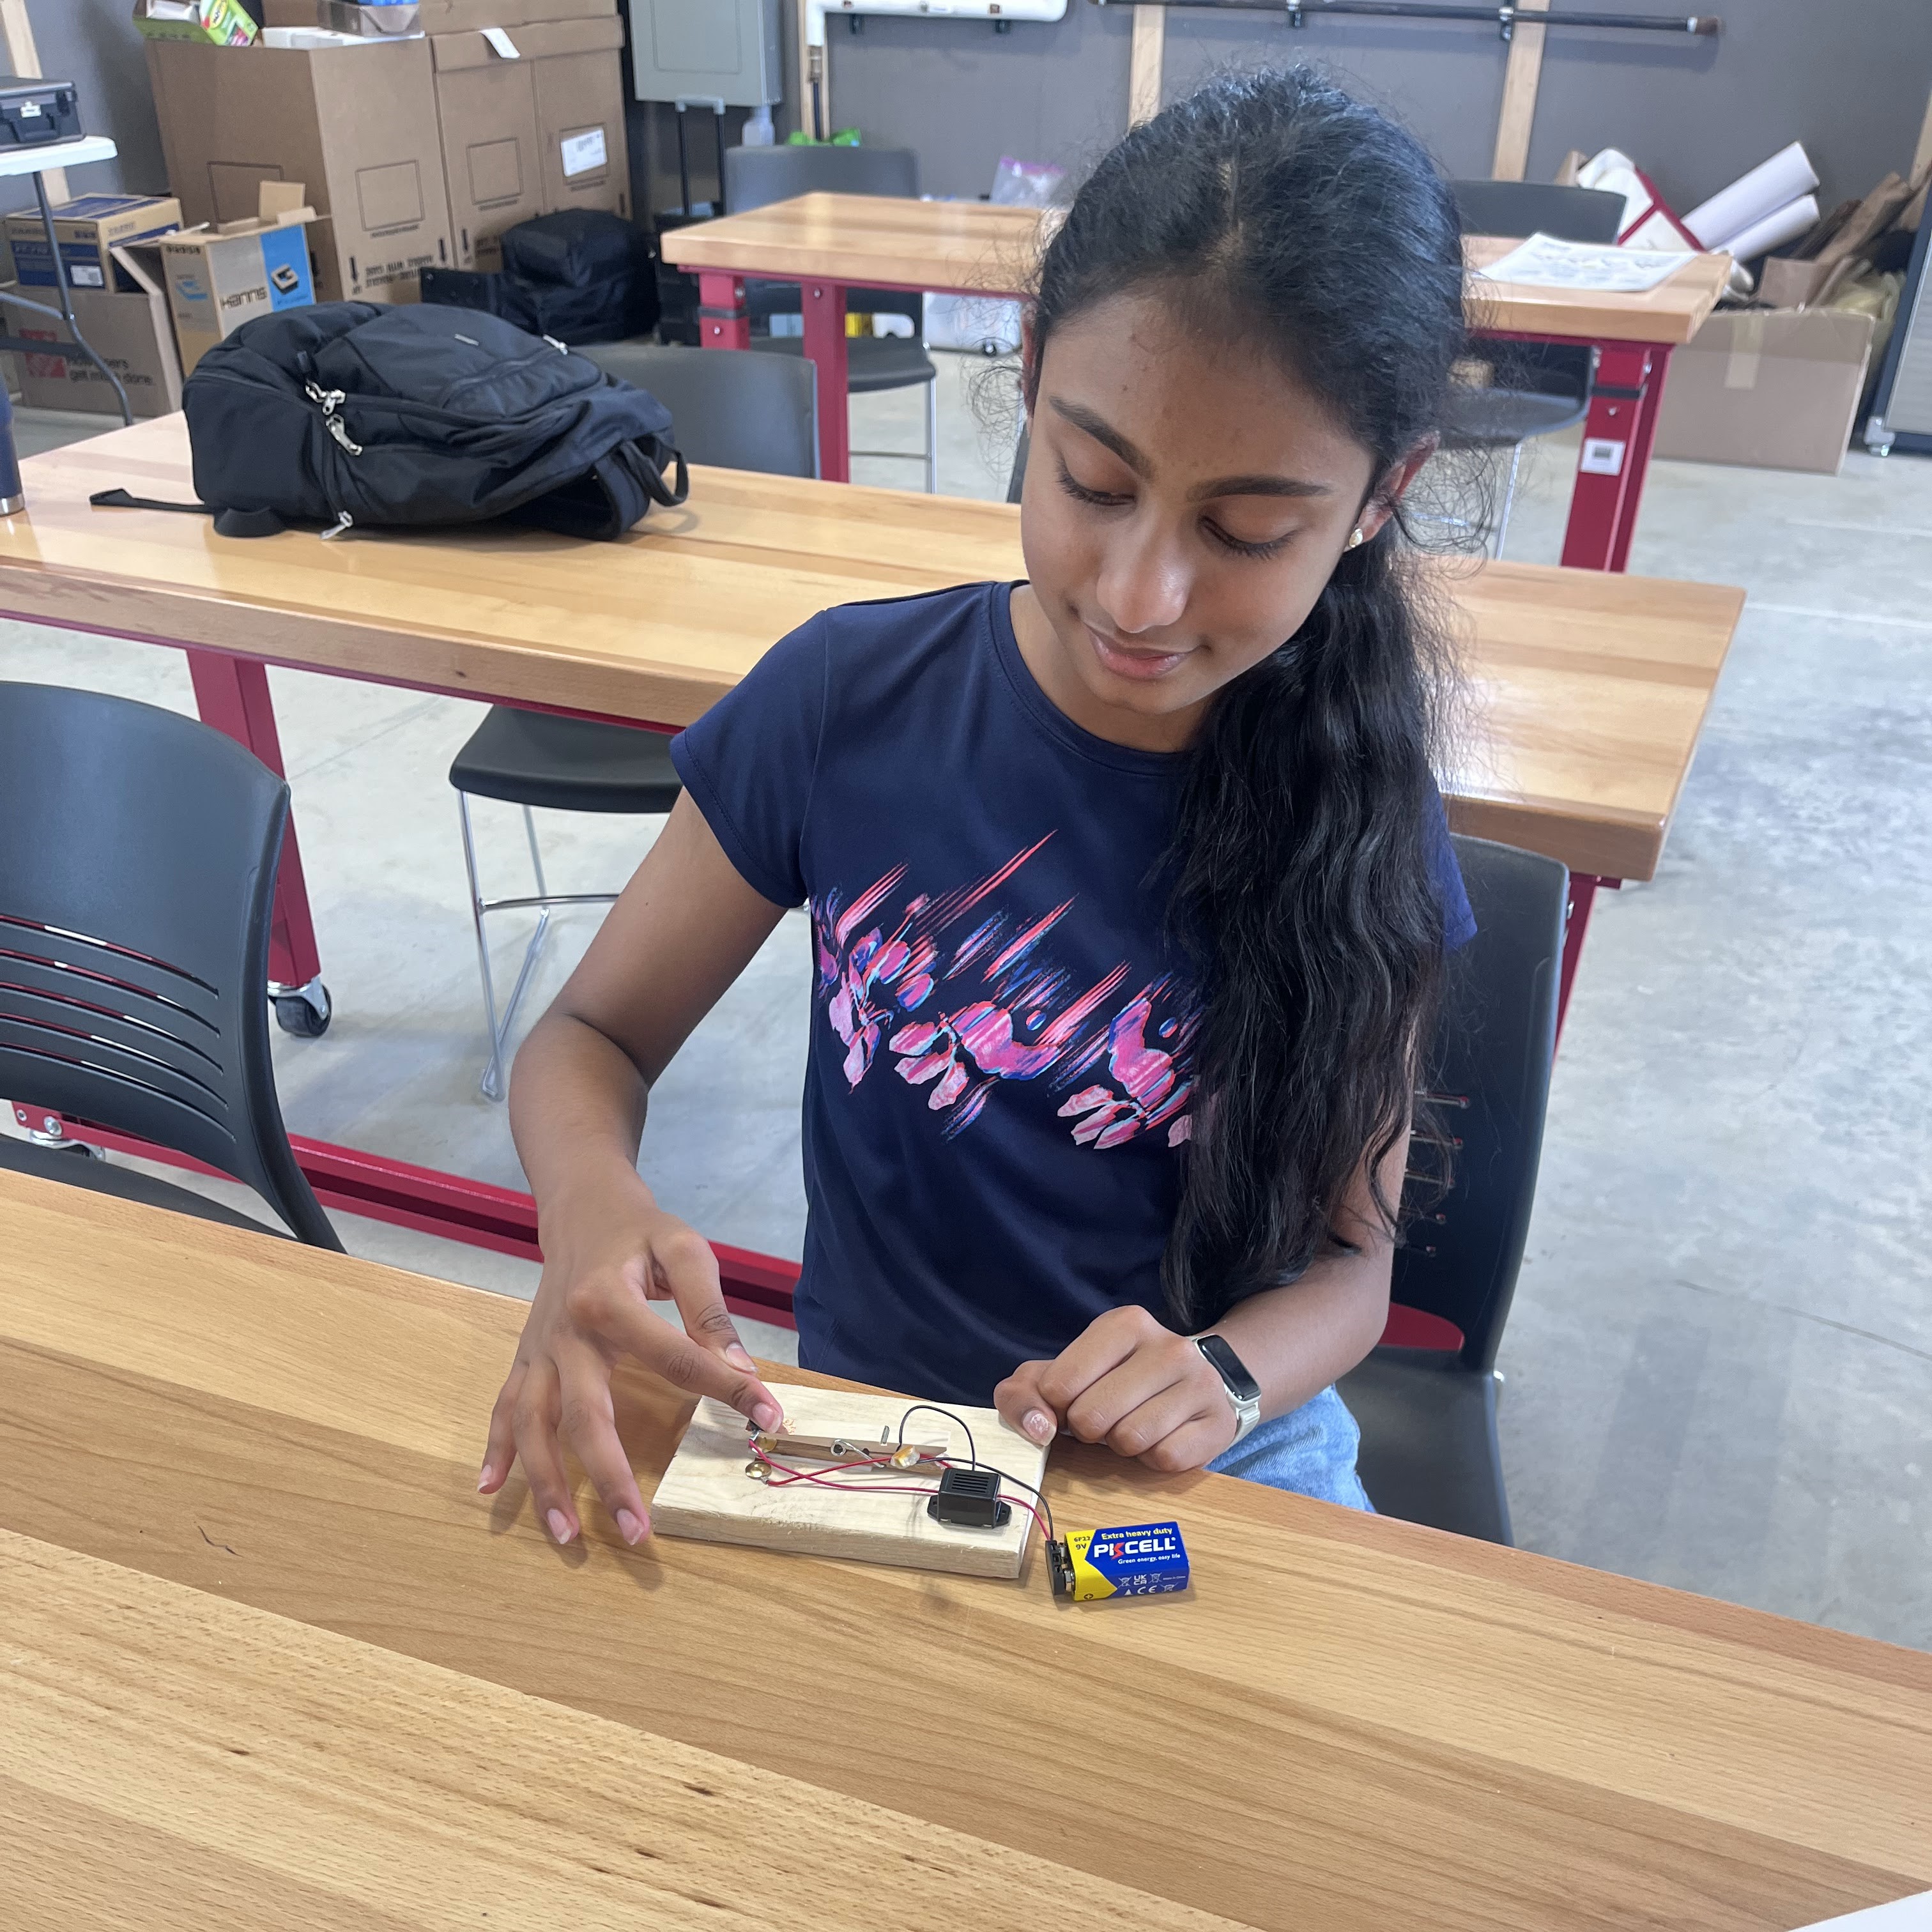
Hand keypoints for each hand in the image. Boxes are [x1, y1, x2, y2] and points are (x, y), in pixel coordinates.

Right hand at [477, 1177, 781, 1546]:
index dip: (724, 1388)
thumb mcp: (685, 1249)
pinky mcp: (525, 1357)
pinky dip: (495, 1449)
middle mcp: (565, 1333)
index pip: (674, 1357)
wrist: (582, 1206)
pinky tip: (491, 1489)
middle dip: (609, 1477)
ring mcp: (538, 1350)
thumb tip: (739, 1369)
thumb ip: (709, 1310)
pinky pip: (503, 1408)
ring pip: (533, 1425)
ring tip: (566, 1536)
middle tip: (639, 1531)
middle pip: (584, 1416)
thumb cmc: (639, 1230)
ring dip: (545, 1483)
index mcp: (607, 1301)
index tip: (768, 1416)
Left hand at [993, 1305, 1238, 1474]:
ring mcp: (1199, 1383)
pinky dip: (1152, 1459)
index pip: (1060, 1384)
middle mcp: (1167, 1346)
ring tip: (1134, 1425)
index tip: (1074, 1400)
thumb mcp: (1064, 1372)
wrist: (1199, 1383)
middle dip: (1089, 1429)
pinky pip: (1163, 1459)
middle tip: (1107, 1417)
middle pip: (1092, 1416)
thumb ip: (1023, 1392)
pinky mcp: (1217, 1423)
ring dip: (1121, 1445)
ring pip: (1129, 1440)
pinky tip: (1161, 1437)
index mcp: (1124, 1323)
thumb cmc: (1117, 1379)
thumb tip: (1038, 1427)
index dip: (1058, 1406)